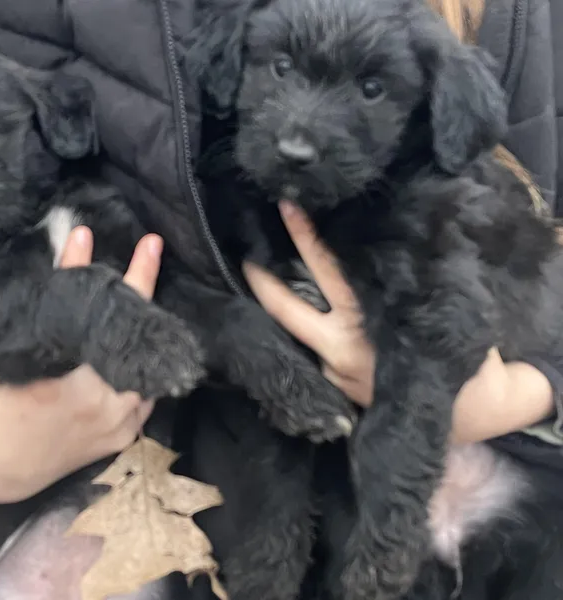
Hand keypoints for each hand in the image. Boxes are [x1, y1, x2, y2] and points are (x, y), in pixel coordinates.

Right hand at [0, 227, 163, 502]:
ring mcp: (117, 421)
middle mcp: (96, 402)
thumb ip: (17, 319)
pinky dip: (144, 358)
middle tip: (151, 244)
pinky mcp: (126, 434)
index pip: (81, 313)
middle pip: (127, 331)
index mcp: (59, 384)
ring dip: (148, 318)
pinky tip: (148, 330)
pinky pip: (146, 388)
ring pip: (144, 358)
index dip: (80, 269)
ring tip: (151, 278)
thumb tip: (36, 263)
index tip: (83, 234)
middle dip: (140, 280)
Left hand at [244, 202, 554, 442]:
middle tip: (243, 251)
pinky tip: (302, 316)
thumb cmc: (463, 351)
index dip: (304, 236)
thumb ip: (402, 281)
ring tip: (262, 278)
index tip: (286, 207)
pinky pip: (312, 355)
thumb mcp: (438, 306)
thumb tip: (378, 240)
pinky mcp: (337, 391)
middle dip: (261, 279)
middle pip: (286, 308)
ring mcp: (334, 374)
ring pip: (294, 335)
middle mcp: (340, 349)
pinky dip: (304, 335)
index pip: (326, 269)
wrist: (477, 414)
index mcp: (365, 323)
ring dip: (279, 309)